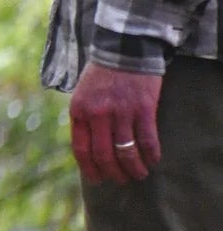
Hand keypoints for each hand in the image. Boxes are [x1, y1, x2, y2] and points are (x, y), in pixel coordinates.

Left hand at [69, 61, 162, 184]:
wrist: (122, 50)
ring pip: (127, 152)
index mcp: (79, 110)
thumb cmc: (101, 76)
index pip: (81, 149)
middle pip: (104, 155)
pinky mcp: (142, 109)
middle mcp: (97, 113)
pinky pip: (147, 141)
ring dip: (134, 169)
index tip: (98, 180)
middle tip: (122, 180)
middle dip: (114, 173)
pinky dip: (150, 155)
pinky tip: (152, 161)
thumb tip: (88, 151)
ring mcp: (120, 111)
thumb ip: (84, 119)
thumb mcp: (81, 95)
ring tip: (138, 174)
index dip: (90, 169)